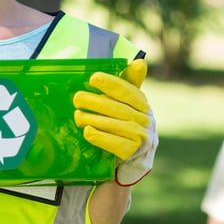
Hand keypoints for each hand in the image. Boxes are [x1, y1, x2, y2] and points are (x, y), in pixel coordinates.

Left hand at [73, 59, 156, 183]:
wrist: (130, 161)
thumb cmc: (123, 125)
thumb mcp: (126, 105)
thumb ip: (128, 84)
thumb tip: (139, 61)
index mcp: (142, 104)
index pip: (128, 91)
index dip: (111, 83)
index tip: (93, 78)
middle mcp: (146, 119)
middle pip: (119, 108)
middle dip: (96, 102)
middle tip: (77, 98)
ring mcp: (142, 137)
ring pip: (117, 125)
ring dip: (94, 119)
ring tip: (77, 116)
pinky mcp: (135, 153)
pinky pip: (116, 144)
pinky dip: (101, 137)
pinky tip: (87, 132)